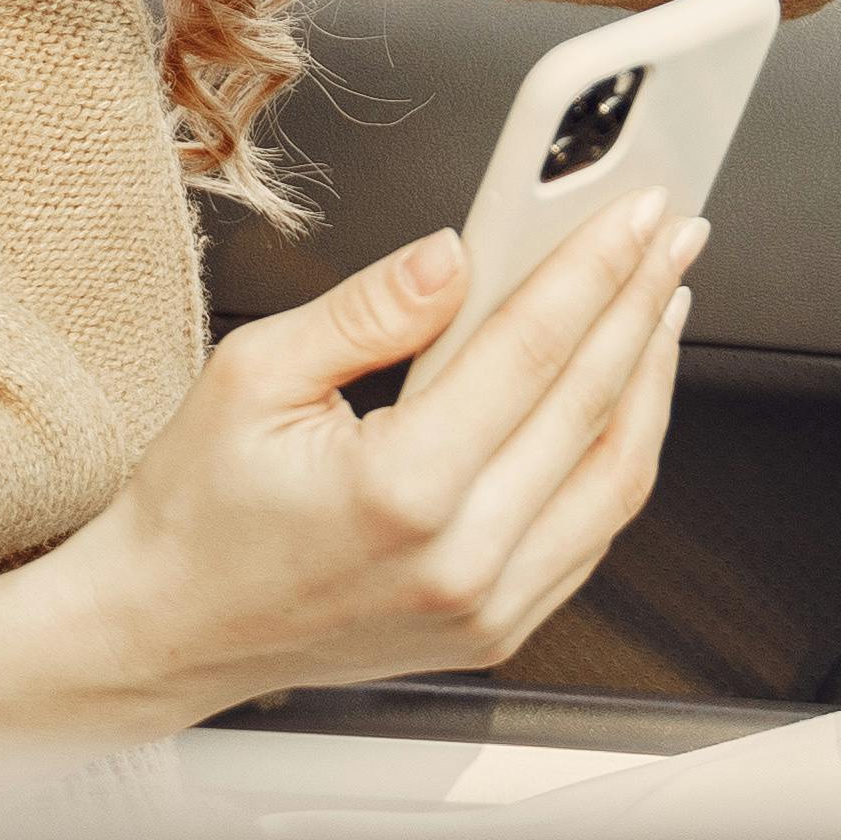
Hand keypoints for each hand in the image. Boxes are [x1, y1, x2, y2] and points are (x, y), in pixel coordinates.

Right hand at [0, 196, 698, 752]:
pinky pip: (591, 532)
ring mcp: (488, 608)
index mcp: (401, 491)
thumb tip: (456, 254)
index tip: (637, 208)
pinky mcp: (497, 629)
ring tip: (659, 299)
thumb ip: (370, 310)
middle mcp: (460, 561)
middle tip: (673, 233)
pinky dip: (618, 451)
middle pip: (591, 406)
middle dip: (641, 302)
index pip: (533, 350)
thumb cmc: (196, 510)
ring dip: (649, 378)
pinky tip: (621, 391)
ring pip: (615, 478)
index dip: (596, 266)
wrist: (167, 631)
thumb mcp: (255, 373)